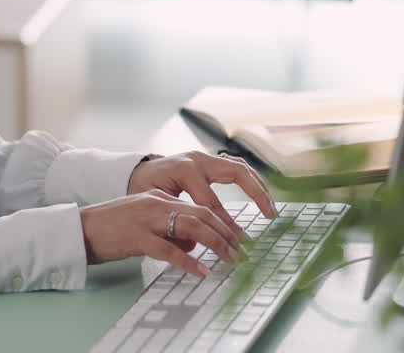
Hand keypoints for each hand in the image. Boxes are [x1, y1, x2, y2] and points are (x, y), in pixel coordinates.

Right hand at [79, 190, 247, 276]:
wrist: (80, 228)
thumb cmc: (111, 228)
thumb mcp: (144, 221)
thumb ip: (169, 227)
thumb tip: (194, 245)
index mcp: (159, 198)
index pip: (200, 207)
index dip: (223, 224)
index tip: (239, 240)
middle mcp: (156, 204)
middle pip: (202, 214)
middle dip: (227, 233)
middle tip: (244, 251)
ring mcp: (147, 219)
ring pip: (192, 227)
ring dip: (217, 244)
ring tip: (232, 260)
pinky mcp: (137, 237)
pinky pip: (169, 250)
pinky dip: (188, 261)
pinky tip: (201, 271)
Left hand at [126, 151, 276, 237]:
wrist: (133, 172)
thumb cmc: (141, 189)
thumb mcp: (154, 205)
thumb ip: (174, 222)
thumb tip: (194, 246)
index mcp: (183, 170)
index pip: (212, 203)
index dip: (226, 226)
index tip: (238, 244)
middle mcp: (197, 159)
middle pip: (236, 172)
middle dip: (255, 194)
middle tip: (269, 214)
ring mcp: (204, 157)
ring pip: (240, 165)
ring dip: (258, 184)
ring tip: (270, 206)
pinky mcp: (208, 160)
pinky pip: (235, 165)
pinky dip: (250, 178)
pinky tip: (260, 193)